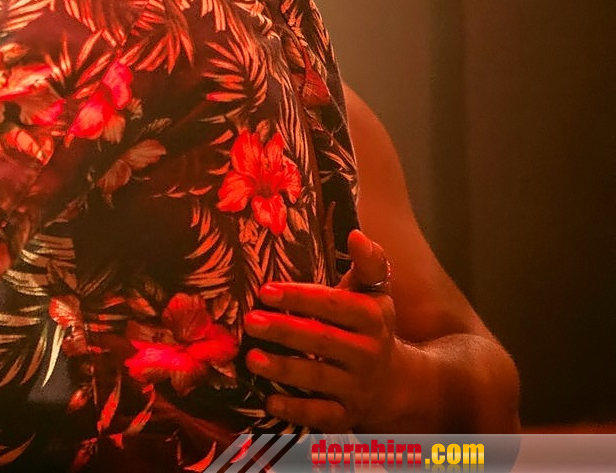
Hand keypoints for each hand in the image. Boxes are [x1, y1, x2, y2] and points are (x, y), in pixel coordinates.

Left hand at [243, 229, 414, 429]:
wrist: (399, 384)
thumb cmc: (372, 327)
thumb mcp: (375, 294)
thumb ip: (368, 264)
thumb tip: (357, 234)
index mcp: (372, 318)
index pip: (334, 305)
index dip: (301, 297)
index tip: (266, 290)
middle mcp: (367, 353)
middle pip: (322, 340)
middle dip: (285, 331)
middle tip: (249, 321)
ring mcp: (357, 387)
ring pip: (319, 379)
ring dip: (284, 370)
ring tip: (251, 359)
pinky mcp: (348, 416)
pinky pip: (322, 416)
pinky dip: (296, 412)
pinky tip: (269, 402)